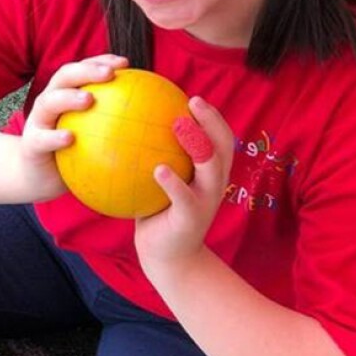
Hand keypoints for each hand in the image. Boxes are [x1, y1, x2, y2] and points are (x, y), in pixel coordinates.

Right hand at [20, 54, 128, 199]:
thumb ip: (115, 124)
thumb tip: (153, 120)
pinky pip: (42, 139)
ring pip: (49, 102)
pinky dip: (55, 137)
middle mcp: (50, 102)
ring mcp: (38, 122)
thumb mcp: (93, 136)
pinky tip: (70, 138)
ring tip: (88, 99)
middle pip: (64, 76)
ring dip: (68, 97)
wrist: (38, 177)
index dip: (101, 61)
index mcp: (65, 95)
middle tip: (109, 74)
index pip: (82, 69)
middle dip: (86, 71)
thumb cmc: (71, 154)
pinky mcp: (31, 144)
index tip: (125, 63)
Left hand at [134, 96, 232, 269]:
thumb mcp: (161, 183)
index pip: (220, 138)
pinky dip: (174, 182)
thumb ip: (156, 157)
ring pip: (210, 169)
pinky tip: (158, 169)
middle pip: (223, 146)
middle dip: (212, 122)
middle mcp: (214, 183)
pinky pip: (184, 197)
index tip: (193, 98)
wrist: (167, 257)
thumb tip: (131, 125)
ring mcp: (206, 201)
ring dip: (197, 145)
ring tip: (179, 125)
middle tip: (193, 102)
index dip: (212, 116)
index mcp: (210, 172)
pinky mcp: (192, 219)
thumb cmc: (160, 213)